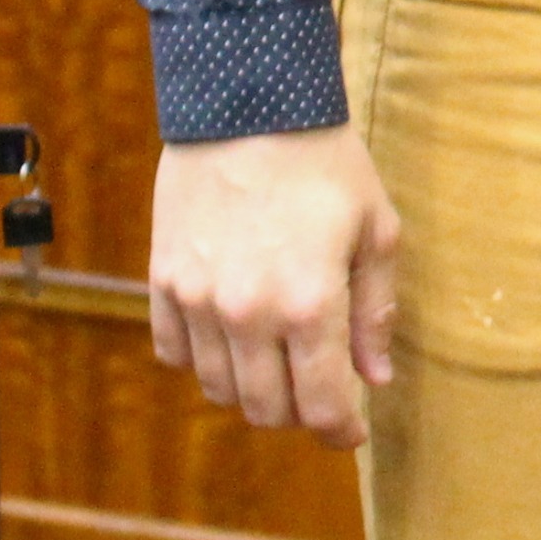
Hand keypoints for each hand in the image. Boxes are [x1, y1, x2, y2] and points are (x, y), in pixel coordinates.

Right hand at [148, 125, 405, 448]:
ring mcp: (197, 302)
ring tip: (280, 363)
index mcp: (309, 304)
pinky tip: (233, 338)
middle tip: (320, 392)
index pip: (321, 404)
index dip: (340, 431)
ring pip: (219, 389)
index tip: (351, 432)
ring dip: (252, 390)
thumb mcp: (377, 229)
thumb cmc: (325, 163)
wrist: (249, 107)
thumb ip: (376, 310)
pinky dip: (204, 360)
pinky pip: (175, 353)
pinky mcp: (163, 283)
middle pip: (266, 408)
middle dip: (299, 413)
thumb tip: (378, 377)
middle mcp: (247, 314)